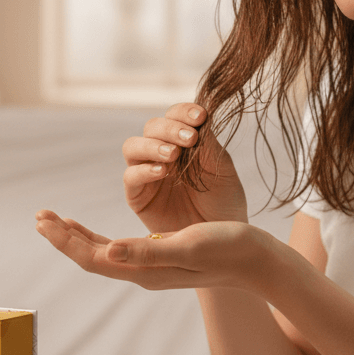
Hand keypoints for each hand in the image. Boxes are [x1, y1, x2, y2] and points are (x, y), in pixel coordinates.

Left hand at [34, 210, 268, 291]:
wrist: (256, 261)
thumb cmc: (227, 249)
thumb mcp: (188, 245)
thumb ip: (149, 250)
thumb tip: (108, 252)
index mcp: (145, 270)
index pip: (94, 258)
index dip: (66, 240)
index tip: (44, 221)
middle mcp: (142, 271)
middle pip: (92, 256)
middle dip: (64, 237)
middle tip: (39, 217)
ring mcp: (150, 265)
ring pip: (102, 252)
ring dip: (76, 236)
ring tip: (54, 220)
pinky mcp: (159, 255)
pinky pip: (117, 248)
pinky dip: (97, 236)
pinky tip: (89, 229)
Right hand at [123, 103, 247, 233]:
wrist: (221, 242)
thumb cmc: (223, 204)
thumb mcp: (221, 170)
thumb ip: (207, 145)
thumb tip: (199, 119)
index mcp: (183, 142)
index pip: (175, 116)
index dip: (183, 112)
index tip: (201, 117)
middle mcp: (160, 154)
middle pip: (151, 127)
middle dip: (170, 128)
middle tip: (190, 138)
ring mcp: (146, 174)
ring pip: (133, 147)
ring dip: (152, 146)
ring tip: (172, 154)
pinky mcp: (137, 196)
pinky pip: (130, 177)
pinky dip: (144, 170)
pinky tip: (163, 172)